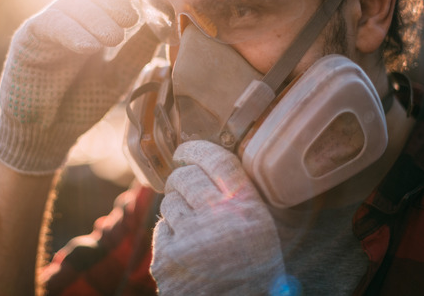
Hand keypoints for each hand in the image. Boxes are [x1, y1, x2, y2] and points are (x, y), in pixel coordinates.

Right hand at [0, 0, 158, 173]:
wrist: (46, 136)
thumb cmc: (80, 104)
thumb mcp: (118, 75)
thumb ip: (137, 49)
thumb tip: (164, 23)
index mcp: (91, 26)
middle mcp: (69, 21)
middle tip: (130, 20)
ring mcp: (48, 28)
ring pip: (72, 3)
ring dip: (96, 17)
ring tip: (114, 38)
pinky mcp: (27, 39)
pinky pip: (50, 23)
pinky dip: (72, 31)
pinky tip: (89, 46)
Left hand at [151, 140, 287, 294]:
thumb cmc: (252, 273)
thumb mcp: (262, 231)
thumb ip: (240, 198)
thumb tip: (206, 162)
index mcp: (248, 213)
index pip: (218, 162)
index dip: (198, 150)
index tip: (186, 150)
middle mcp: (219, 222)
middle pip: (187, 177)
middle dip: (182, 179)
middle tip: (186, 187)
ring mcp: (189, 241)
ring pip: (170, 201)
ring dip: (177, 208)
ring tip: (193, 227)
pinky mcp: (166, 259)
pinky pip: (161, 228)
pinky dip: (169, 234)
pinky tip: (185, 248)